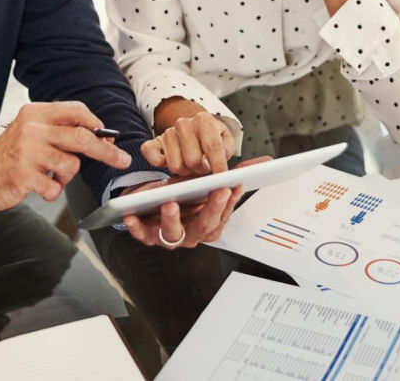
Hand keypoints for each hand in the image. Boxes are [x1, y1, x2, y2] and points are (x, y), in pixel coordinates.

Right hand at [0, 101, 131, 212]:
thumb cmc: (10, 156)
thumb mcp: (31, 132)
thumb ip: (60, 130)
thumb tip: (100, 135)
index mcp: (35, 113)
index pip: (76, 111)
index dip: (96, 124)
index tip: (109, 137)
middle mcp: (32, 129)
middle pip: (82, 137)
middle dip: (106, 151)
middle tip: (121, 160)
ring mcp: (27, 152)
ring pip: (71, 165)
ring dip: (66, 176)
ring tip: (50, 176)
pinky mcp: (23, 175)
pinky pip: (55, 187)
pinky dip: (52, 191)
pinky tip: (39, 187)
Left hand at [119, 158, 268, 248]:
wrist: (153, 199)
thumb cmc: (183, 193)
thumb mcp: (206, 181)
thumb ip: (234, 174)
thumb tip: (266, 162)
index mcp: (208, 224)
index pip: (222, 215)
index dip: (229, 202)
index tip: (233, 186)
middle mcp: (191, 234)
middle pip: (204, 226)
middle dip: (211, 209)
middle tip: (216, 191)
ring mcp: (170, 236)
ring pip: (174, 234)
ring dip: (172, 220)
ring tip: (171, 203)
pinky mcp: (147, 234)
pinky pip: (142, 235)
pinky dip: (137, 227)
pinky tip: (133, 215)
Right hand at [142, 108, 234, 175]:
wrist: (193, 128)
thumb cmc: (210, 137)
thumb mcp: (226, 141)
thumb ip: (225, 151)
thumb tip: (216, 166)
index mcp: (204, 120)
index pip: (212, 146)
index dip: (218, 165)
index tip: (221, 177)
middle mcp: (184, 124)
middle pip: (193, 160)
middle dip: (201, 170)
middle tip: (204, 168)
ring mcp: (167, 133)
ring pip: (176, 165)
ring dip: (185, 171)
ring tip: (191, 165)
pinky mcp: (154, 143)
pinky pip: (152, 157)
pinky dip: (160, 164)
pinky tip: (172, 162)